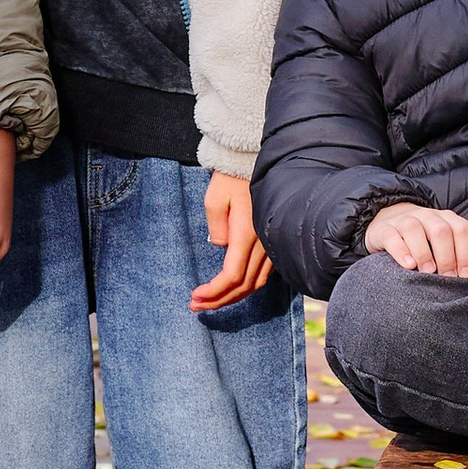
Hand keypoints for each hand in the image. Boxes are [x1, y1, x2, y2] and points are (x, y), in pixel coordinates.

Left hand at [192, 167, 274, 312]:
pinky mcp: (273, 242)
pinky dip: (246, 287)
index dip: (214, 292)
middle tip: (196, 306)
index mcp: (247, 234)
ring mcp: (271, 244)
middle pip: (244, 286)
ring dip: (233, 297)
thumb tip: (221, 247)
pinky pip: (263, 274)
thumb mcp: (214, 198)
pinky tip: (232, 288)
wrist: (253, 163)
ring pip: (256, 283)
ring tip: (210, 302)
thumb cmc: (232, 178)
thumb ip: (216, 227)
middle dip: (219, 300)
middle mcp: (263, 243)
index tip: (194, 297)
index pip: (232, 276)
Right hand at [364, 202, 467, 276]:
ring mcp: (404, 220)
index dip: (467, 252)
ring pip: (414, 228)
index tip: (465, 275)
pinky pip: (392, 236)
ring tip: (427, 272)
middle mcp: (427, 216)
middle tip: (447, 278)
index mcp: (447, 219)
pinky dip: (400, 250)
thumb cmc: (427, 242)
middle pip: (441, 230)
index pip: (462, 229)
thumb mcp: (450, 245)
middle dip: (447, 256)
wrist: (391, 226)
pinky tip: (408, 265)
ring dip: (424, 253)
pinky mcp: (384, 230)